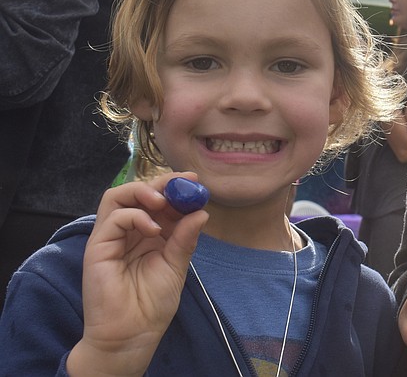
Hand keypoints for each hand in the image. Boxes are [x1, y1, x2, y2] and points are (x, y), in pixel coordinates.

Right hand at [65, 172, 208, 375]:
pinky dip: (136, 216)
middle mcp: (128, 231)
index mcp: (148, 232)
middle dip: (162, 183)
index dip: (174, 186)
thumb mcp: (177, 265)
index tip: (194, 180)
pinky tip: (154, 229)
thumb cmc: (153, 303)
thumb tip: (201, 211)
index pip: (156, 199)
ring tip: (164, 202)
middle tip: (182, 183)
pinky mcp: (97, 248)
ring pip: (116, 196)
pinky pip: (113, 218)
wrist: (133, 334)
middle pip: (136, 191)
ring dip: (143, 191)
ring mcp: (111, 237)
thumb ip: (185, 238)